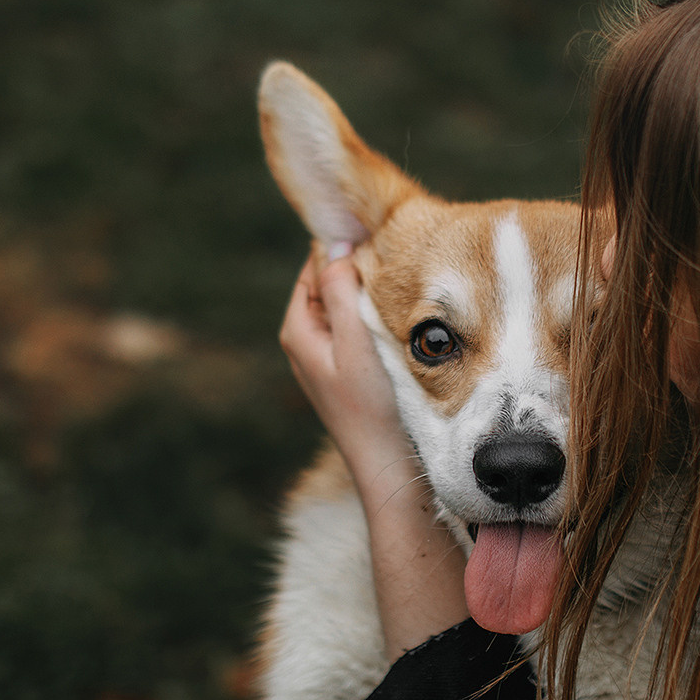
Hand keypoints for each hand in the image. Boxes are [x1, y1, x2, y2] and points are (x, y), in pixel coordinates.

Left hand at [278, 247, 406, 476]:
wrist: (385, 462)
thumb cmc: (370, 405)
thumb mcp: (354, 342)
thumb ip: (340, 291)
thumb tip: (336, 245)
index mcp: (297, 328)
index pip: (314, 265)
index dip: (343, 247)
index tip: (381, 237)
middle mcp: (305, 339)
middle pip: (330, 282)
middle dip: (359, 268)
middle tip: (398, 258)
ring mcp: (325, 354)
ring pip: (346, 303)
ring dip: (369, 292)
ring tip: (402, 285)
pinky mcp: (345, 366)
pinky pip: (356, 325)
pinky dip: (374, 314)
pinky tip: (399, 316)